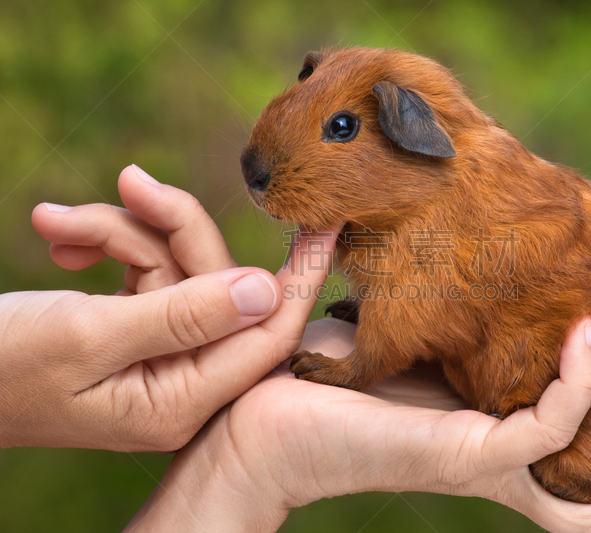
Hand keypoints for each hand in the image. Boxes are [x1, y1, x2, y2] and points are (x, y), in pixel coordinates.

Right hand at [0, 165, 337, 450]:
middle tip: (128, 182)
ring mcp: (159, 353)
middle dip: (169, 226)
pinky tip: (59, 238)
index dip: (301, 276)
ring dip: (118, 231)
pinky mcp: (135, 327)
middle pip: (216, 283)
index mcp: (180, 399)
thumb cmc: (0, 365)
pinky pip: (144, 269)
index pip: (267, 335)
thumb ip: (182, 315)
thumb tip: (263, 290)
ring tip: (54, 222)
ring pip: (174, 264)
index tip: (328, 221)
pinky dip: (106, 243)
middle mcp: (181, 380)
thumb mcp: (89, 335)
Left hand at [126, 316, 590, 531]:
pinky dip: (578, 385)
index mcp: (496, 451)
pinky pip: (546, 430)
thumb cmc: (323, 383)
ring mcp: (486, 467)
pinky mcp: (463, 452)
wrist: (255, 416)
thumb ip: (460, 331)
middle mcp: (501, 470)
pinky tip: (588, 337)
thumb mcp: (414, 349)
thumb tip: (483, 269)